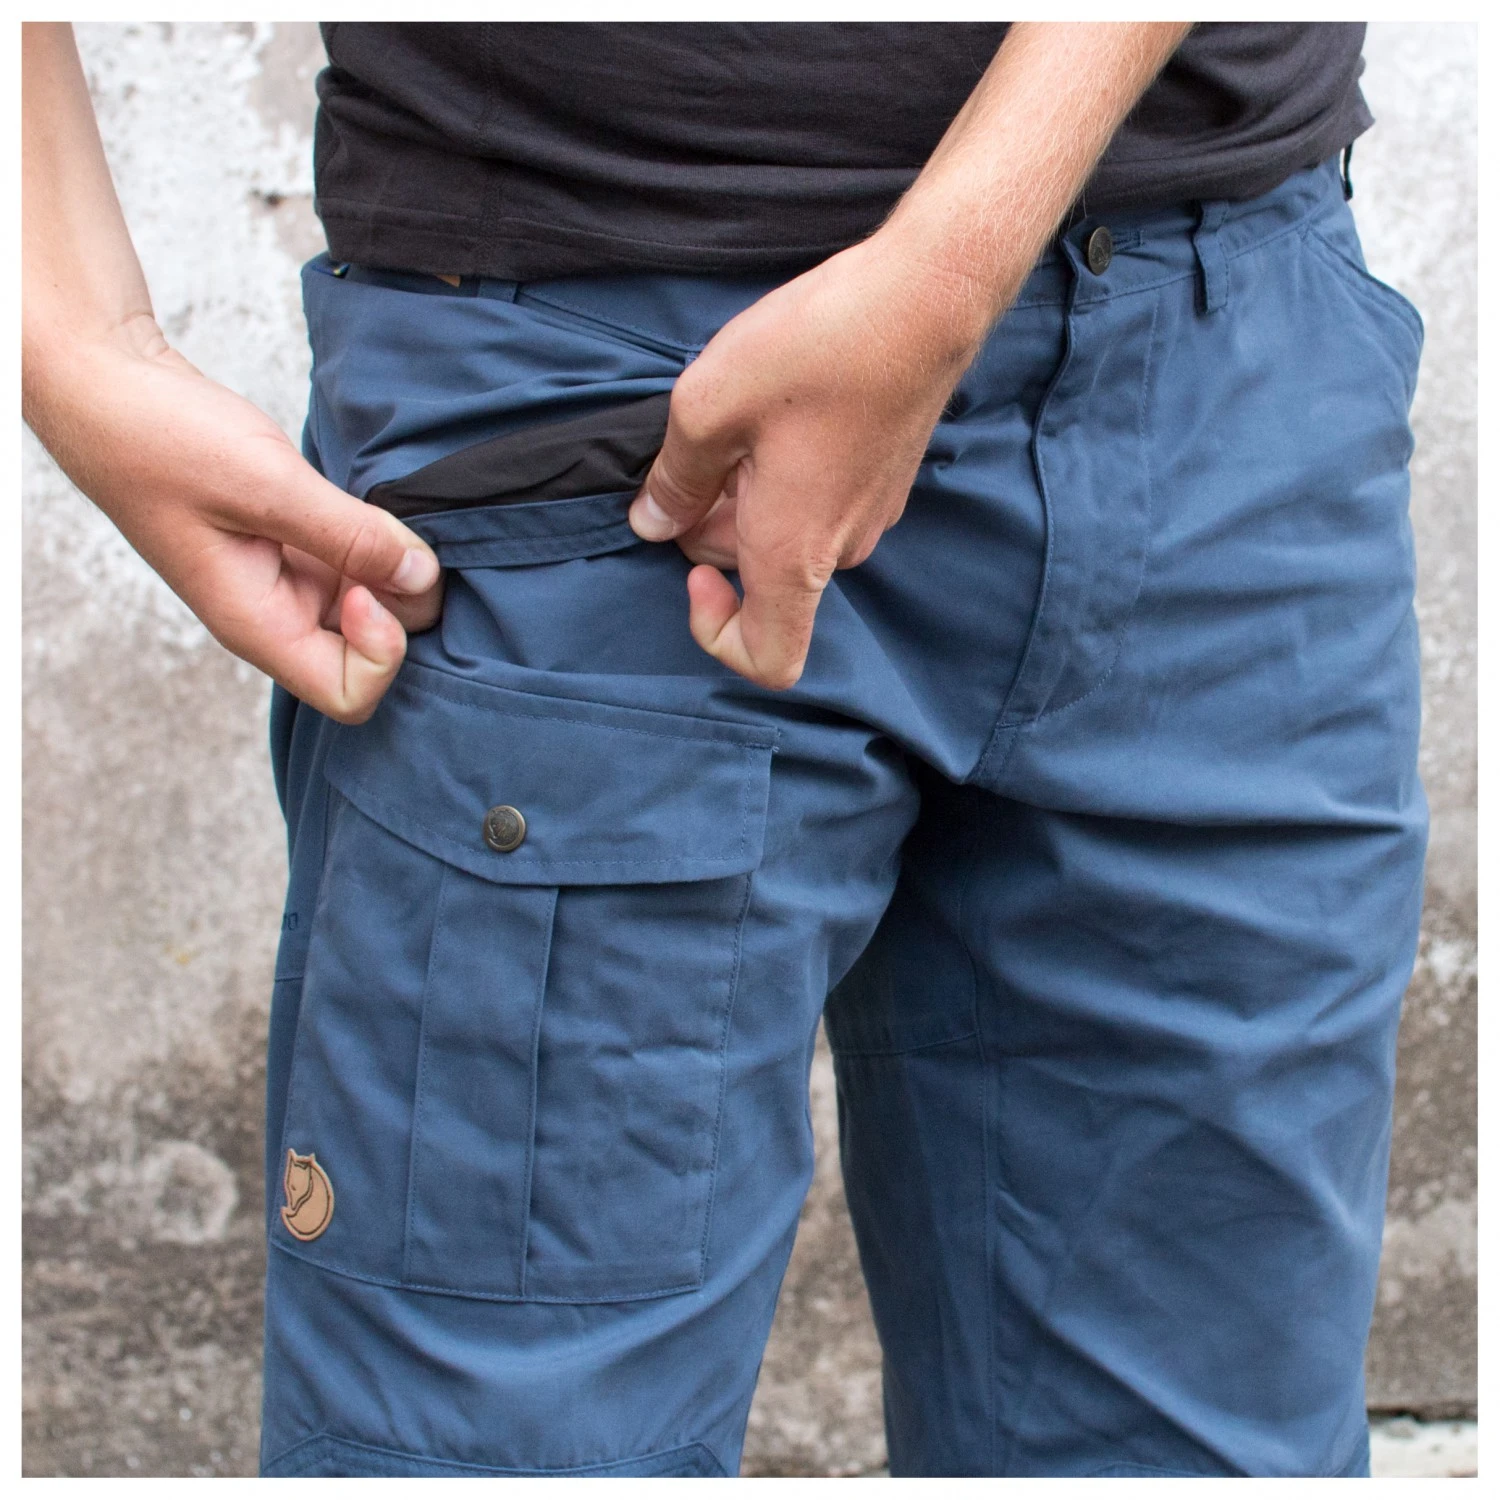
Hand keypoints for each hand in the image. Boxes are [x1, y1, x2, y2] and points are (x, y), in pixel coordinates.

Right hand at [25, 318, 442, 723]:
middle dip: (401, 605)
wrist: (112, 390)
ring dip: (393, 569)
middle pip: (372, 653)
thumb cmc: (161, 440)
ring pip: (374, 605)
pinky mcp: (296, 544)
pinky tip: (369, 505)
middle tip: (392, 539)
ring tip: (378, 513)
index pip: (349, 694)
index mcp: (256, 624)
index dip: (382, 650)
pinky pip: (358, 563)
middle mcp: (276, 615)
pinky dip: (377, 542)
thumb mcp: (267, 485)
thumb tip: (420, 575)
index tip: (370, 584)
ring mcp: (287, 581)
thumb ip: (350, 535)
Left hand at [628, 237, 985, 689]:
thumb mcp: (708, 407)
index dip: (715, 633)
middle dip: (713, 538)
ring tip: (734, 427)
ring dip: (747, 504)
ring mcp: (871, 515)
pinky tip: (771, 414)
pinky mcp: (886, 480)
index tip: (689, 567)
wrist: (925, 297)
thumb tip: (652, 521)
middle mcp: (839, 548)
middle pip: (762, 585)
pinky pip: (821, 506)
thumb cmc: (820, 349)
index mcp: (793, 553)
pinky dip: (784, 481)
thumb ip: (673, 480)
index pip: (768, 659)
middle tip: (696, 462)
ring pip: (789, 540)